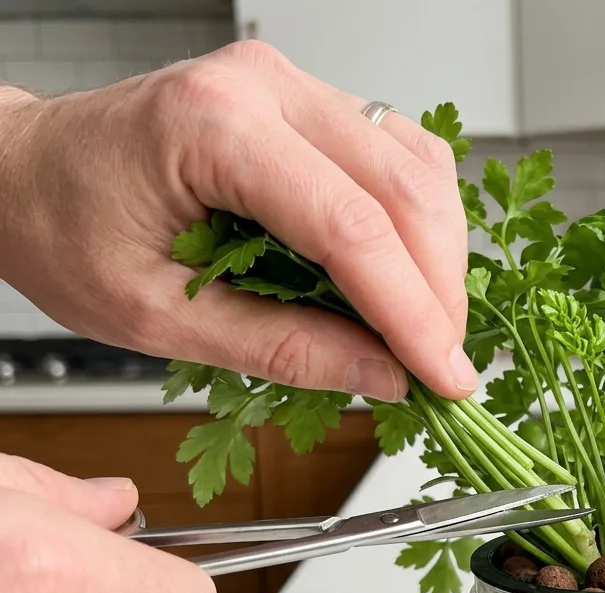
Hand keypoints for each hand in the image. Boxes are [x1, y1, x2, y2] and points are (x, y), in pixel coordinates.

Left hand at [0, 40, 474, 401]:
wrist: (23, 170)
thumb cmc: (61, 227)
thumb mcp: (154, 316)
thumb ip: (278, 347)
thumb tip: (380, 373)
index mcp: (210, 127)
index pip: (351, 227)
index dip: (412, 312)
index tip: (444, 375)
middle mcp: (264, 87)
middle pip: (404, 188)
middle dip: (439, 290)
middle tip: (445, 364)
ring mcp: (292, 86)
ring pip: (417, 166)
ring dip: (440, 256)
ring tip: (429, 328)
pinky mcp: (309, 103)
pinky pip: (399, 155)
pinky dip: (421, 223)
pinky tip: (410, 275)